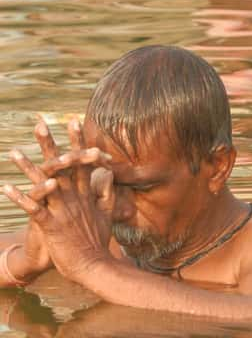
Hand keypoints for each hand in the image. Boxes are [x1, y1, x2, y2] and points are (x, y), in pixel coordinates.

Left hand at [4, 119, 114, 281]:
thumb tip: (106, 173)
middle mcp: (73, 197)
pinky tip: (6, 188)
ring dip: (28, 167)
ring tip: (13, 151)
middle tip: (40, 124)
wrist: (94, 265)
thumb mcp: (107, 213)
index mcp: (86, 194)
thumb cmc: (99, 239)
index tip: (73, 121)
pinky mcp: (52, 226)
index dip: (77, 141)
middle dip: (50, 143)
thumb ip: (106, 192)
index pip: (81, 162)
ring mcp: (62, 211)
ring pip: (43, 184)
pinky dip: (21, 198)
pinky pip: (34, 210)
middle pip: (61, 166)